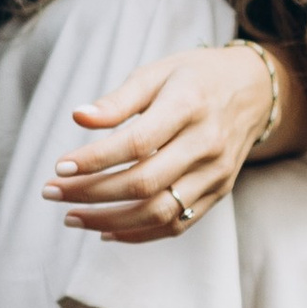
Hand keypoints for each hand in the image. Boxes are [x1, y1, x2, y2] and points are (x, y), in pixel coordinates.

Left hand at [44, 40, 283, 241]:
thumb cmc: (195, 77)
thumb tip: (78, 117)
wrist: (255, 90)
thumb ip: (118, 99)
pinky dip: (138, 234)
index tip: (59, 166)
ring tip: (71, 217)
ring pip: (159, 212)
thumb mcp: (157, 72)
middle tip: (51, 192)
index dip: (94, 159)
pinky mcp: (219, 192)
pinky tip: (105, 230)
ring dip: (108, 221)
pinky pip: (177, 224)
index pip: (136, 143)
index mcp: (189, 106)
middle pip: (143, 183)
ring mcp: (216, 173)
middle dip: (90, 193)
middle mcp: (207, 144)